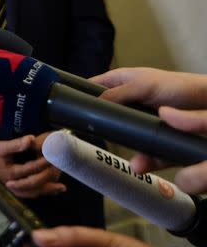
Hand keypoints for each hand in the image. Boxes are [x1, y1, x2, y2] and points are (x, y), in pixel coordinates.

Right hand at [0, 134, 65, 197]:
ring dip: (47, 190)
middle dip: (49, 179)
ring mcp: (11, 189)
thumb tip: (31, 139)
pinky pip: (27, 195)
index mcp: (10, 173)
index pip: (31, 169)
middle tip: (61, 172)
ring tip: (60, 188)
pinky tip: (46, 191)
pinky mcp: (11, 191)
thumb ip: (16, 144)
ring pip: (32, 193)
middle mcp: (12, 184)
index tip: (55, 157)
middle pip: (35, 185)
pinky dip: (38, 193)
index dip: (44, 162)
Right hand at [91, 67, 206, 192]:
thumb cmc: (179, 87)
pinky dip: (141, 160)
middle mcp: (129, 103)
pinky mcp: (154, 139)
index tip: (68, 108)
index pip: (93, 87)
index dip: (80, 96)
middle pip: (105, 116)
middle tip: (89, 136)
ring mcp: (140, 122)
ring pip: (122, 137)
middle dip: (98, 127)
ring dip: (122, 147)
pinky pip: (142, 152)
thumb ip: (117, 94)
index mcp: (122, 82)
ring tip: (122, 154)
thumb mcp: (143, 85)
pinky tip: (139, 163)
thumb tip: (94, 104)